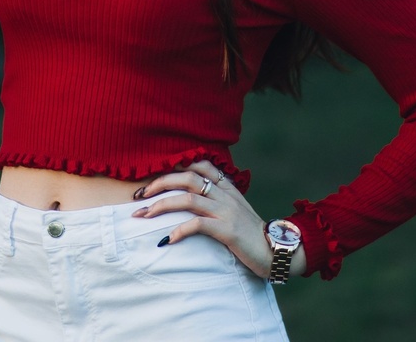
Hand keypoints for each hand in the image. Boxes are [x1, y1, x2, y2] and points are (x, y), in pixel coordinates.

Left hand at [131, 160, 301, 280]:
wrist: (276, 251)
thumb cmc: (251, 233)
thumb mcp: (235, 209)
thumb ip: (218, 198)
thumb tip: (191, 195)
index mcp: (226, 187)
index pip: (199, 164)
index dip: (173, 167)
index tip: (153, 179)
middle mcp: (225, 194)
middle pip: (186, 177)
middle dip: (159, 183)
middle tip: (140, 196)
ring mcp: (226, 211)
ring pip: (187, 199)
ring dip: (161, 206)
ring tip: (143, 215)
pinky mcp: (227, 230)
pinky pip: (198, 225)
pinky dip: (179, 230)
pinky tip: (167, 239)